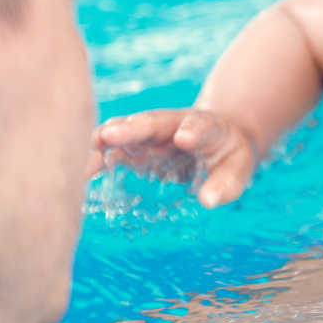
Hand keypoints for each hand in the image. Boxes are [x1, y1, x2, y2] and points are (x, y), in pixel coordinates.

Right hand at [91, 109, 256, 208]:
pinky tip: (83, 167)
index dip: (193, 130)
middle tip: (113, 134)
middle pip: (155, 122)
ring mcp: (154, 134)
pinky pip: (117, 148)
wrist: (220, 138)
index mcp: (208, 127)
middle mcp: (176, 125)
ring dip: (110, 137)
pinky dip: (100, 154)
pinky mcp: (139, 147)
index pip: (201, 126)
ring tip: (90, 147)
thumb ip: (227, 183)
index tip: (184, 137)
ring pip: (130, 130)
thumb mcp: (239, 168)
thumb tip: (209, 200)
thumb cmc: (229, 155)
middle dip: (135, 127)